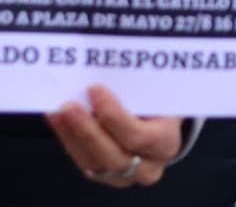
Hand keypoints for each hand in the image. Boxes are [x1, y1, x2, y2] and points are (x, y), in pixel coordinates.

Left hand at [45, 86, 182, 187]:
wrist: (162, 125)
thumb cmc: (160, 103)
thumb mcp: (160, 93)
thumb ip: (140, 87)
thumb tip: (107, 69)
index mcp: (166, 144)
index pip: (139, 137)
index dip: (114, 116)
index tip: (95, 89)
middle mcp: (147, 168)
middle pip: (114, 156)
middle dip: (87, 130)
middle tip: (68, 105)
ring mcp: (123, 177)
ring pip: (93, 163)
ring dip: (71, 135)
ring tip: (57, 111)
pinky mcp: (101, 175)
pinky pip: (82, 161)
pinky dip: (67, 139)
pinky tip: (57, 119)